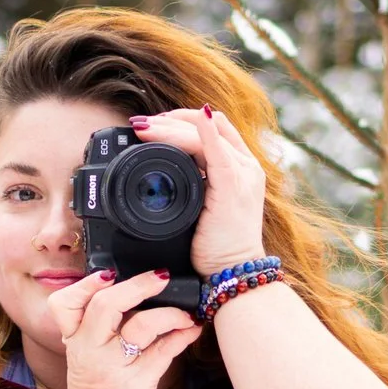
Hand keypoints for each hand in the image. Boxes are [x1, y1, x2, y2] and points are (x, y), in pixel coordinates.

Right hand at [46, 267, 203, 388]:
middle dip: (137, 285)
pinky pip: (164, 351)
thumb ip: (101, 329)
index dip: (86, 284)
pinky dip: (182, 336)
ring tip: (185, 313)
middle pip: (105, 305)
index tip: (108, 274)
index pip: (65, 303)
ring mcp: (113, 367)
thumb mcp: (86, 359)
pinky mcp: (138, 383)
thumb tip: (135, 295)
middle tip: (161, 277)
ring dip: (169, 313)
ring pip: (140, 325)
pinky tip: (192, 329)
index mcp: (75, 341)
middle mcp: (90, 350)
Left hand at [130, 106, 268, 275]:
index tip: (156, 123)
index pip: (215, 126)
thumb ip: (195, 185)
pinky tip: (196, 119)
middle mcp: (245, 165)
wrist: (233, 270)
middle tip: (142, 123)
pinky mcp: (231, 187)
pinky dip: (205, 133)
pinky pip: (218, 152)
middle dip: (171, 120)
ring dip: (172, 126)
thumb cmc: (218, 246)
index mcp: (240, 167)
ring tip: (144, 128)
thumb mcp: (205, 206)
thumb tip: (165, 173)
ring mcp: (241, 174)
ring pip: (205, 135)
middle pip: (209, 124)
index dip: (185, 118)